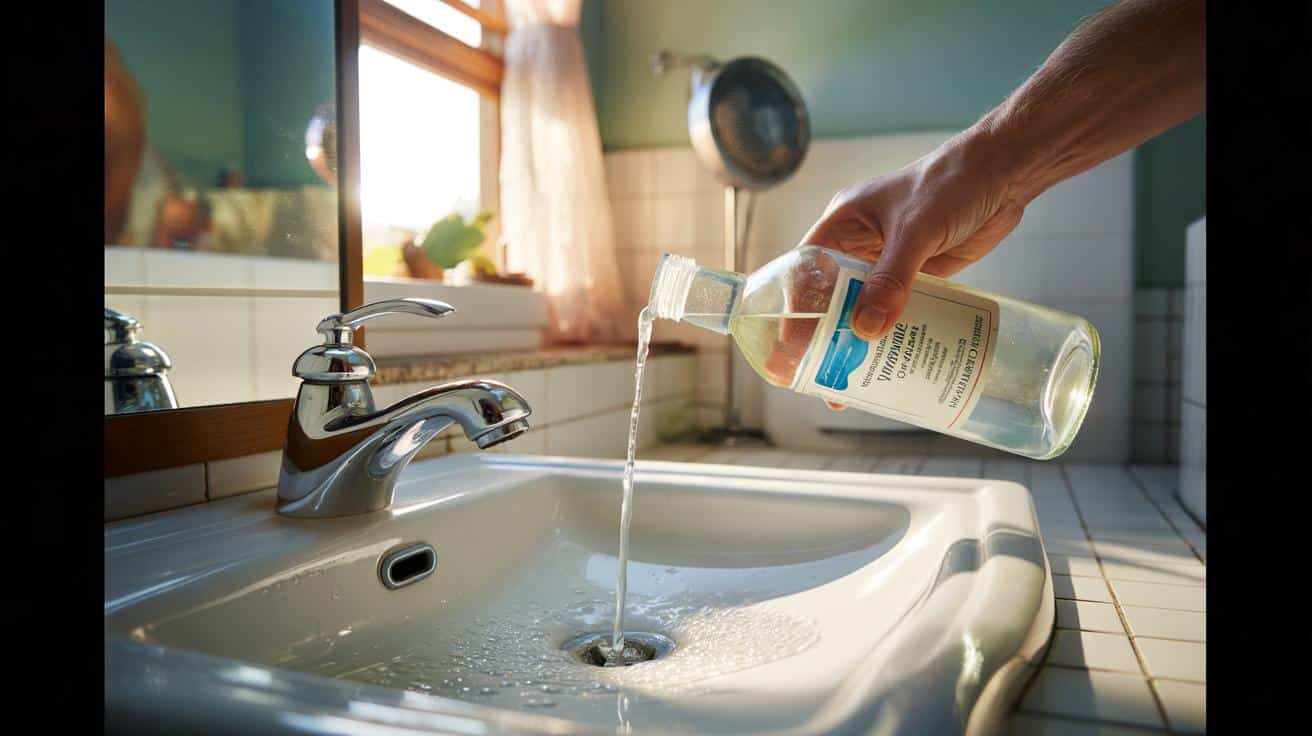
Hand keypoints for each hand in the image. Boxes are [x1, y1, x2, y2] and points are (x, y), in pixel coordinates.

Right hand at [794, 130, 1029, 409]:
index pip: (805, 273)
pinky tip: (891, 364)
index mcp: (843, 224)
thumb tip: (866, 329)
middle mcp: (859, 247)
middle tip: (816, 380)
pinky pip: (897, 312)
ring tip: (851, 387)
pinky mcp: (918, 277)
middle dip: (823, 338)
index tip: (790, 348)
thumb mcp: (916, 230)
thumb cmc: (952, 183)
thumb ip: (892, 279)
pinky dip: (892, 336)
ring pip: (863, 310)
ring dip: (858, 344)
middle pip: (829, 299)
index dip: (794, 310)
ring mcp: (889, 264)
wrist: (1005, 174)